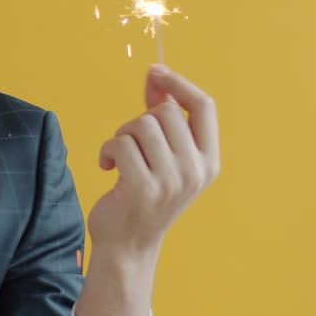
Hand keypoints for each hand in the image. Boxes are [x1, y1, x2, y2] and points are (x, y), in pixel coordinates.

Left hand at [89, 64, 220, 258]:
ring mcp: (171, 181)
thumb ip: (163, 117)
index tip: (155, 72)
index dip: (179, 83)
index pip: (205, 107)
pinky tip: (108, 168)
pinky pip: (119, 144)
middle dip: (139, 121)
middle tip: (130, 144)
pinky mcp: (142, 188)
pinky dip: (106, 151)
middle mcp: (196, 171)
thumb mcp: (163, 156)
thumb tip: (156, 75)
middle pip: (166, 113)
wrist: (128, 244)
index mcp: (209, 161)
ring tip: (120, 157)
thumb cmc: (144, 193)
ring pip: (141, 125)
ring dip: (122, 136)